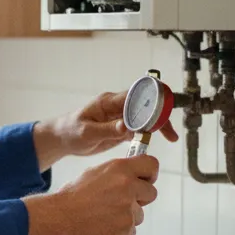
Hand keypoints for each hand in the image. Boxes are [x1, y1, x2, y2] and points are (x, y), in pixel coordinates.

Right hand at [22, 154, 159, 234]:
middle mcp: (127, 185)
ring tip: (106, 215)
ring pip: (140, 214)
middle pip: (151, 192)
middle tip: (122, 202)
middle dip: (140, 199)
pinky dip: (120, 230)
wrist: (61, 216)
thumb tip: (133, 175)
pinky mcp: (126, 226)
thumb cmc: (74, 195)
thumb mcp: (96, 173)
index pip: (152, 165)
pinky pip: (131, 229)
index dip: (150, 174)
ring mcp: (128, 207)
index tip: (145, 180)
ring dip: (128, 216)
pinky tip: (104, 225)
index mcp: (120, 168)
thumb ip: (118, 173)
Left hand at [35, 91, 178, 166]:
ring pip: (145, 117)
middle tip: (170, 131)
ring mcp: (120, 116)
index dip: (151, 100)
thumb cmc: (70, 131)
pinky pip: (140, 127)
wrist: (62, 139)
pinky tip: (160, 138)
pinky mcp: (121, 128)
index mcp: (108, 102)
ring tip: (171, 137)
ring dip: (158, 125)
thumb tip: (127, 127)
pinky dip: (150, 133)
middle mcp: (116, 106)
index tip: (163, 109)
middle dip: (159, 115)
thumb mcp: (87, 133)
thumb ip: (107, 130)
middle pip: (144, 106)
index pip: (134, 96)